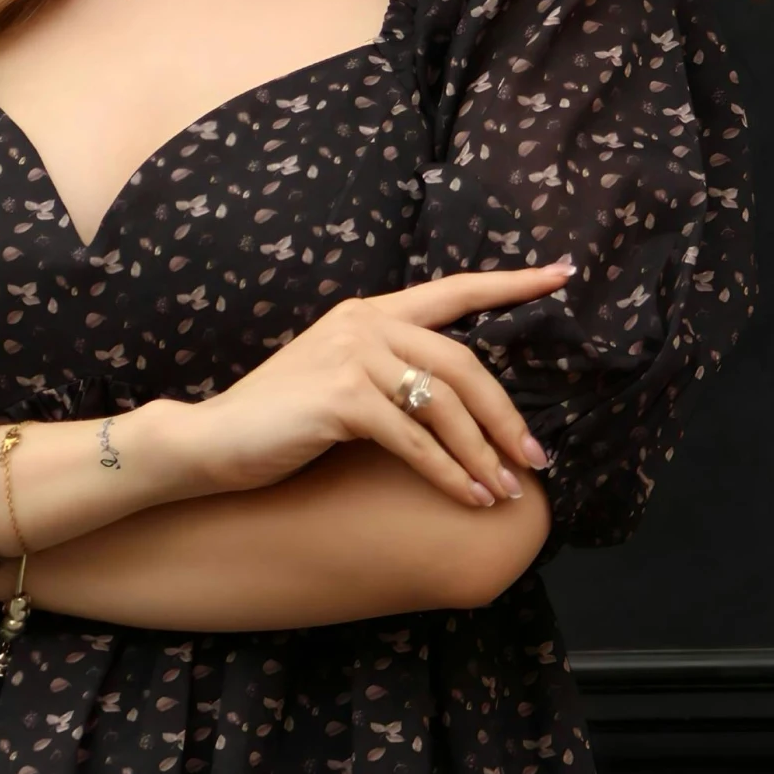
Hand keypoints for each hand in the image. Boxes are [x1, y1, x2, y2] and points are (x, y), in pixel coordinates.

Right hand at [179, 263, 572, 506]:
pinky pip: (416, 439)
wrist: (212, 441)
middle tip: (536, 460)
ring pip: (446, 406)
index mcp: (370, 312)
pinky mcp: (343, 398)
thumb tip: (456, 402)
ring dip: (484, 455)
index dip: (511, 285)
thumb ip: (390, 372)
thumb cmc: (279, 420)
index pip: (454, 291)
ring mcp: (353, 357)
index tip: (561, 275)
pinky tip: (467, 498)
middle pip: (465, 365)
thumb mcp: (341, 380)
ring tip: (505, 490)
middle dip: (507, 417)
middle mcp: (365, 323)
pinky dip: (449, 474)